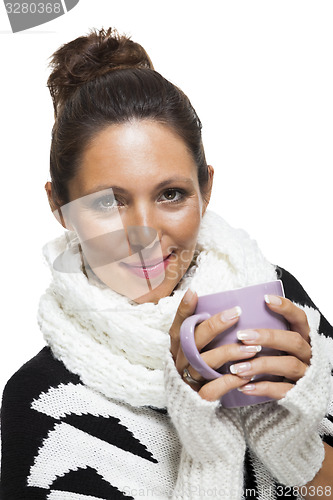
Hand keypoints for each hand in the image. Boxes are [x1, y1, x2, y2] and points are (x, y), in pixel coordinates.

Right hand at [169, 288, 256, 400]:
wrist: (197, 412)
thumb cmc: (204, 371)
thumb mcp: (200, 351)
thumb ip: (206, 333)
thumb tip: (220, 305)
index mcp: (178, 347)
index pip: (177, 325)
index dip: (183, 309)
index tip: (195, 291)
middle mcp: (180, 361)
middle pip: (193, 340)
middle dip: (215, 325)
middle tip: (237, 313)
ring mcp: (188, 380)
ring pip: (204, 363)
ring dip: (229, 353)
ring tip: (252, 347)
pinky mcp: (198, 399)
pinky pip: (211, 389)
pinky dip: (229, 382)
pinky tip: (246, 376)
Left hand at [238, 301, 330, 485]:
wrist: (295, 400)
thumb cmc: (277, 364)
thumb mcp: (276, 347)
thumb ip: (264, 332)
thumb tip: (232, 314)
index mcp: (303, 338)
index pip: (300, 318)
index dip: (286, 307)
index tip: (266, 299)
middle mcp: (308, 354)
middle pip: (293, 341)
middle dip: (267, 337)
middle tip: (242, 336)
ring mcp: (305, 375)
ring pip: (288, 365)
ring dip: (260, 364)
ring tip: (236, 367)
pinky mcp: (299, 395)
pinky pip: (283, 390)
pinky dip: (263, 388)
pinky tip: (244, 387)